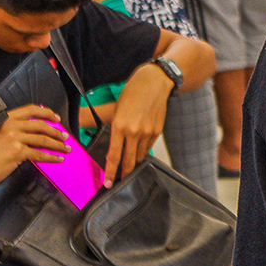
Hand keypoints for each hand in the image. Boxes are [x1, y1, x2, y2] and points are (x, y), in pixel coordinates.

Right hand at [0, 104, 68, 189]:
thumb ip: (14, 128)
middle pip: (41, 125)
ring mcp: (14, 138)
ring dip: (57, 144)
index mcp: (6, 119)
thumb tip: (36, 129)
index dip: (46, 113)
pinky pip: (40, 154)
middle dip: (56, 131)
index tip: (56, 118)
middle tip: (64, 136)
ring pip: (43, 139)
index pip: (31, 110)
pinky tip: (57, 158)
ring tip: (65, 148)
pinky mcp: (17, 152)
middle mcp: (11, 126)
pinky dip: (51, 157)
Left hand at [104, 64, 173, 184]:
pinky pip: (148, 147)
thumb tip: (114, 148)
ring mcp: (147, 132)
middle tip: (119, 180)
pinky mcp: (157, 131)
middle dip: (124, 173)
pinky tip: (139, 147)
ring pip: (139, 156)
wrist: (153, 82)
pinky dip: (142, 150)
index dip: (111, 172)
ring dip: (133, 160)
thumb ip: (116, 130)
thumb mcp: (118, 111)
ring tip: (129, 162)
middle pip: (128, 161)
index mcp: (120, 126)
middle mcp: (134, 131)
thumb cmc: (132, 93)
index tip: (108, 183)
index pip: (114, 156)